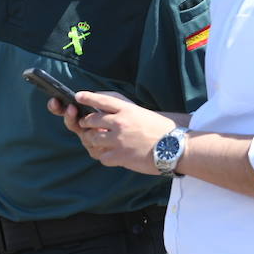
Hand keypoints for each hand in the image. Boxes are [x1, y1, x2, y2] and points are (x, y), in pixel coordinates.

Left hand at [47, 91, 174, 175]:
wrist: (175, 148)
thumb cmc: (160, 129)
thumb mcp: (142, 112)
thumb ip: (123, 107)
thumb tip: (103, 105)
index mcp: (127, 110)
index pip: (102, 100)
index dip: (88, 97)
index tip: (78, 96)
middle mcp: (120, 123)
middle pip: (91, 120)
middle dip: (86, 123)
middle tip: (86, 125)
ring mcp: (119, 140)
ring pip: (92, 139)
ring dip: (91, 140)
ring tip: (95, 140)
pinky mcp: (120, 156)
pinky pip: (102, 157)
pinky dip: (103, 156)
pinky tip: (108, 154)